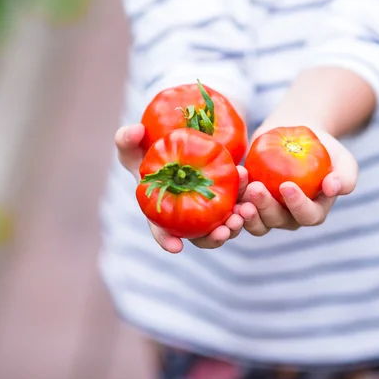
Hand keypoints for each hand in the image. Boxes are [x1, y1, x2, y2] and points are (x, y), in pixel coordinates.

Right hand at [115, 124, 246, 252]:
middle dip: (213, 238)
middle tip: (224, 230)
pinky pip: (239, 203)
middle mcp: (185, 214)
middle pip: (200, 235)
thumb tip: (135, 131)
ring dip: (235, 224)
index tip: (177, 247)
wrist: (185, 130)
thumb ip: (126, 138)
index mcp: (161, 208)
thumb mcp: (134, 140)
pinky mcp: (228, 194)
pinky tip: (253, 192)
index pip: (160, 229)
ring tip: (243, 214)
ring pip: (224, 224)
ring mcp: (208, 206)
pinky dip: (248, 201)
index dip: (166, 239)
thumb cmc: (152, 143)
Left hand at [238, 129, 357, 235]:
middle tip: (256, 189)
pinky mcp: (248, 199)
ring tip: (243, 188)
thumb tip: (333, 188)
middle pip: (276, 221)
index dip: (297, 205)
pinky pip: (239, 205)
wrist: (296, 132)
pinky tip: (236, 178)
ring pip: (255, 221)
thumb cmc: (324, 148)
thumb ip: (345, 176)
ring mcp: (266, 211)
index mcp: (313, 212)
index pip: (307, 216)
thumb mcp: (342, 159)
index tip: (287, 186)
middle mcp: (289, 217)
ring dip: (246, 210)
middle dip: (265, 207)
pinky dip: (235, 196)